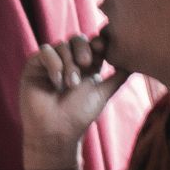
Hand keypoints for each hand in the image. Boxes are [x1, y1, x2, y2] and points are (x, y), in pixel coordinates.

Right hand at [18, 35, 121, 168]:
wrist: (56, 130)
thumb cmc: (79, 116)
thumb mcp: (102, 94)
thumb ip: (117, 78)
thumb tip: (134, 64)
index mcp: (85, 67)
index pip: (91, 44)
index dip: (97, 43)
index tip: (103, 49)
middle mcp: (68, 61)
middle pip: (76, 39)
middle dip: (83, 48)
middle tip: (87, 63)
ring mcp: (51, 62)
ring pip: (62, 45)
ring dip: (69, 63)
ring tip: (71, 84)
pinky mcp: (35, 64)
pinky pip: (46, 51)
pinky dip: (54, 64)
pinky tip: (56, 82)